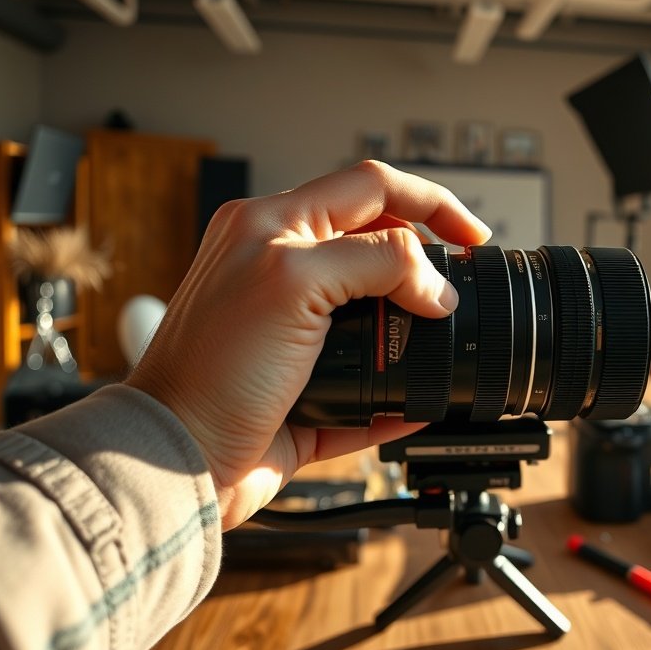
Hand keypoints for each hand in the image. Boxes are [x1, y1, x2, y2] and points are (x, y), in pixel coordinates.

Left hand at [126, 161, 490, 529]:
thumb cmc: (212, 367)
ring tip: (437, 349)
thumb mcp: (295, 282)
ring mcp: (295, 335)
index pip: (371, 190)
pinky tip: (417, 406)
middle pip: (379, 250)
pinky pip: (368, 388)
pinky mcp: (305, 392)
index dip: (430, 203)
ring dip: (413, 334)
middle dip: (425, 268)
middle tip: (457, 294)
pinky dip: (397, 398)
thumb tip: (434, 282)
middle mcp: (283, 273)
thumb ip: (376, 261)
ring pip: (378, 320)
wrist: (177, 459)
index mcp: (273, 227)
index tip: (473, 235)